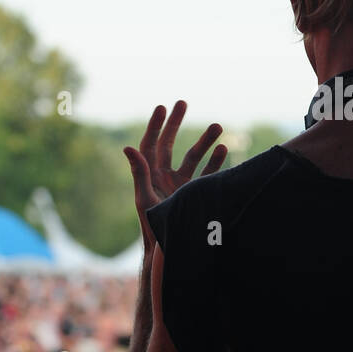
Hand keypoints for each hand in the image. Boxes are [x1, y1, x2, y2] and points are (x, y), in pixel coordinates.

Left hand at [124, 101, 226, 250]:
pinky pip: (205, 172)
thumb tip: (129, 147)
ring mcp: (179, 184)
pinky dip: (215, 161)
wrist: (170, 249)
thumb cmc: (154, 226)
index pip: (150, 145)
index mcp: (148, 175)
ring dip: (204, 141)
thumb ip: (140, 173)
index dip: (155, 126)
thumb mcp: (145, 198)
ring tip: (218, 126)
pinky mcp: (194, 192)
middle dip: (175, 124)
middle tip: (182, 102)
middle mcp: (163, 176)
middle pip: (168, 144)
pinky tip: (223, 149)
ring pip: (192, 156)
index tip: (162, 107)